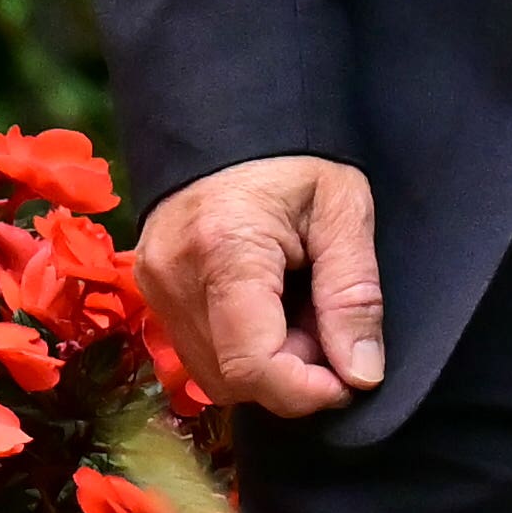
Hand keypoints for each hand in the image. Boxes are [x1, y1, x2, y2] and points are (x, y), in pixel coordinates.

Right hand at [144, 155, 390, 420]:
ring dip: (267, 366)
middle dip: (292, 376)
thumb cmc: (296, 159)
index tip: (349, 379)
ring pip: (213, 376)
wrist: (231, 120)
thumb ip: (354, 295)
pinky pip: (198, 353)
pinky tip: (269, 312)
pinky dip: (241, 350)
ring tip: (299, 314)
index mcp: (225, 251)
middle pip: (233, 380)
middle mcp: (175, 276)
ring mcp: (154, 287)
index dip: (305, 392)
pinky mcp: (151, 292)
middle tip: (328, 330)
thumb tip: (360, 374)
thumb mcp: (344, 212)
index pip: (253, 367)